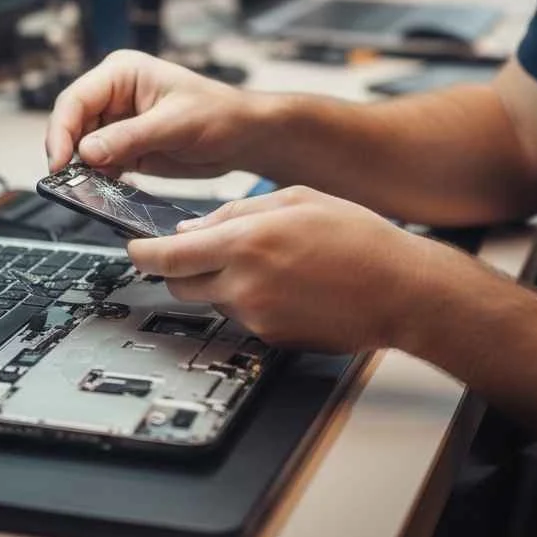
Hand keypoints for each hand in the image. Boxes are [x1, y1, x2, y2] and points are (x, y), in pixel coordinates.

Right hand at [46, 50, 265, 177]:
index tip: (60, 161)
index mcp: (122, 73)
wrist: (243, 137)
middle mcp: (114, 95)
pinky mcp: (125, 148)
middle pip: (72, 125)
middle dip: (68, 153)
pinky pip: (100, 165)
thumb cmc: (219, 114)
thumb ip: (129, 137)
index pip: (76, 99)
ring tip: (85, 190)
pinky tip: (103, 191)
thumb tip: (86, 151)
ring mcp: (117, 123)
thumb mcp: (175, 124)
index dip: (62, 130)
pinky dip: (97, 179)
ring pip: (81, 148)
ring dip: (81, 170)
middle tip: (67, 183)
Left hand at [127, 186, 432, 352]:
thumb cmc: (358, 238)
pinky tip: (282, 284)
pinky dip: (246, 300)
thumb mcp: (294, 199)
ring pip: (210, 300)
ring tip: (262, 262)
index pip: (168, 256)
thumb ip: (236, 211)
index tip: (135, 249)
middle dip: (177, 268)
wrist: (401, 289)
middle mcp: (245, 283)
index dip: (143, 254)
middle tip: (197, 250)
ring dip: (217, 282)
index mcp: (246, 242)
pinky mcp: (271, 338)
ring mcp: (257, 317)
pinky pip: (240, 317)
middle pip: (179, 284)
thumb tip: (193, 228)